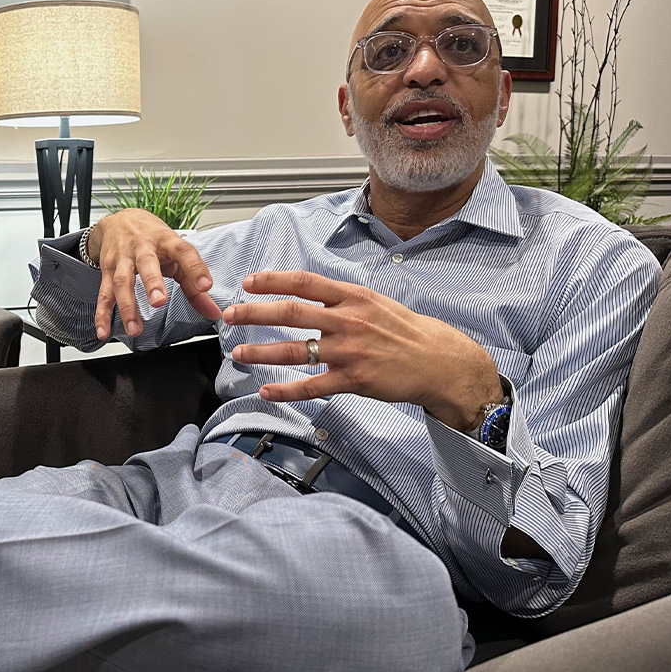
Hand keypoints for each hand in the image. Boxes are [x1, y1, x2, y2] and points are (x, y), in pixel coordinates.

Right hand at [89, 209, 221, 339]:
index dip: (196, 267)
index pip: (183, 250)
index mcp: (165, 240)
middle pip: (146, 263)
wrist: (119, 220)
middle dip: (152, 282)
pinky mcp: (107, 270)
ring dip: (127, 306)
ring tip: (135, 328)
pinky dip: (102, 313)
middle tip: (159, 302)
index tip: (206, 285)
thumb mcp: (176, 255)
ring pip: (123, 281)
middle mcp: (142, 247)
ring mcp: (122, 259)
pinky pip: (104, 293)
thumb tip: (213, 312)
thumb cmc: (153, 239)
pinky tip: (104, 330)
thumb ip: (194, 285)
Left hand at [223, 270, 502, 430]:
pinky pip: (311, 385)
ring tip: (239, 353)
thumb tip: (306, 294)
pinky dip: (285, 390)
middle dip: (255, 313)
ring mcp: (350, 351)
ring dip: (262, 352)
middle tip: (230, 315)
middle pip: (292, 313)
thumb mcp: (375, 303)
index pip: (306, 282)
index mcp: (354, 297)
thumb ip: (341, 300)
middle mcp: (349, 321)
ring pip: (295, 351)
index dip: (274, 280)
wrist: (440, 362)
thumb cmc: (405, 332)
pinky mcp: (353, 380)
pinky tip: (266, 390)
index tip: (249, 282)